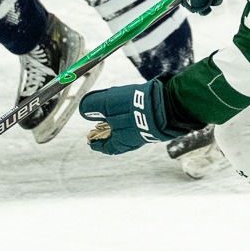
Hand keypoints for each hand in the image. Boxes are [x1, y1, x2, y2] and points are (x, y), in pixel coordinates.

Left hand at [79, 78, 197, 154]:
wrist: (167, 105)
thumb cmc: (135, 109)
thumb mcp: (107, 103)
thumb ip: (93, 105)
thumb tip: (83, 110)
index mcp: (121, 141)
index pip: (107, 147)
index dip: (98, 144)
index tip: (91, 143)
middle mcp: (135, 139)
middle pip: (119, 140)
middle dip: (109, 135)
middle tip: (103, 129)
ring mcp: (147, 131)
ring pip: (131, 131)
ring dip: (122, 126)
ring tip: (117, 117)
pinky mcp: (157, 123)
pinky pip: (142, 123)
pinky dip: (134, 119)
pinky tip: (135, 109)